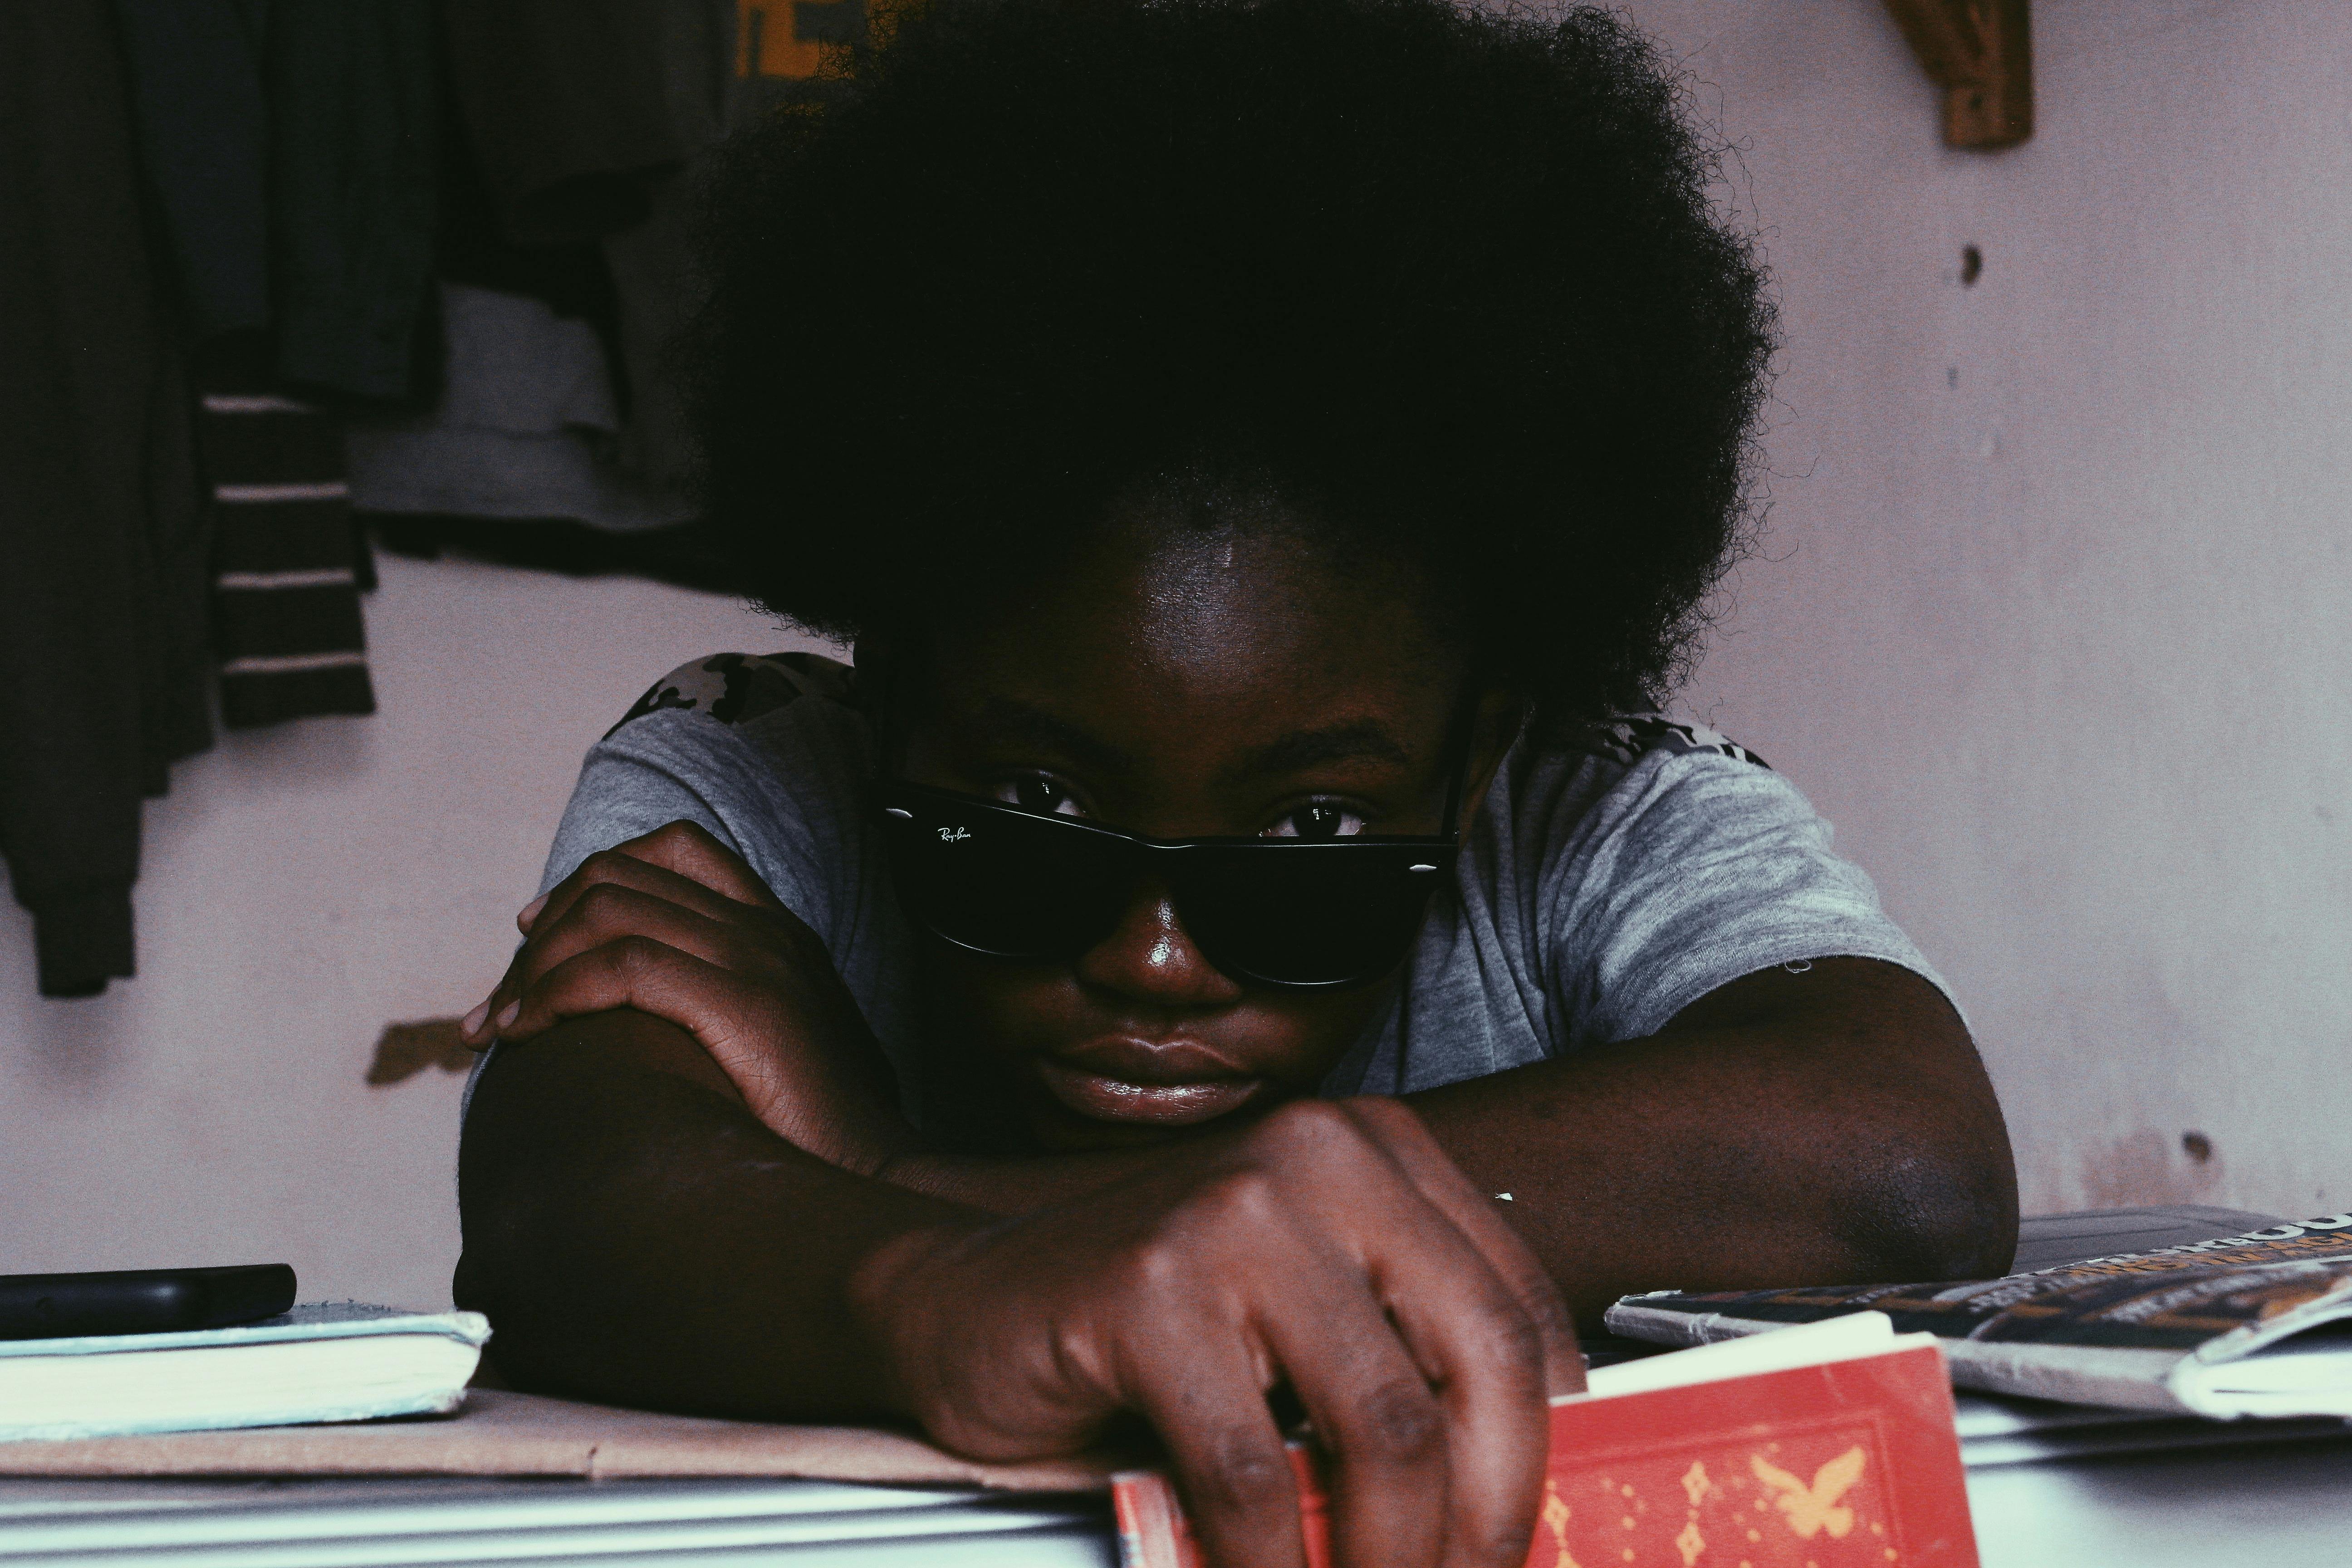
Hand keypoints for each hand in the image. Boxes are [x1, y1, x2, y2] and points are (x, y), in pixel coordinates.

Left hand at [461, 820, 912, 1176]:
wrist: (885, 1180)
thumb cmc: (823, 1138)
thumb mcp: (777, 1050)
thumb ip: (723, 1015)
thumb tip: (646, 1033)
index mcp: (778, 933)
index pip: (676, 849)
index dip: (591, 878)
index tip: (538, 933)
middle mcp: (767, 931)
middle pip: (621, 875)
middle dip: (542, 932)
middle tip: (503, 998)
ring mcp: (759, 960)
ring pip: (609, 912)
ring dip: (533, 966)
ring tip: (499, 1025)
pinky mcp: (746, 1005)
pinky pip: (622, 967)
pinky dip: (557, 992)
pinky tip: (528, 1032)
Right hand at [853, 1096, 1581, 1567]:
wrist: (965, 1300)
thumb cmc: (1152, 1327)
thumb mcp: (1305, 1320)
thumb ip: (1405, 1371)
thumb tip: (1519, 1507)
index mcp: (1378, 1154)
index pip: (1521, 1314)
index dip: (1551, 1454)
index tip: (1544, 1546)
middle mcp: (1320, 1158)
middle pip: (1480, 1363)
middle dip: (1495, 1521)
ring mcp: (1231, 1212)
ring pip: (1382, 1426)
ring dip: (1393, 1563)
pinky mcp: (1149, 1289)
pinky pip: (1253, 1472)